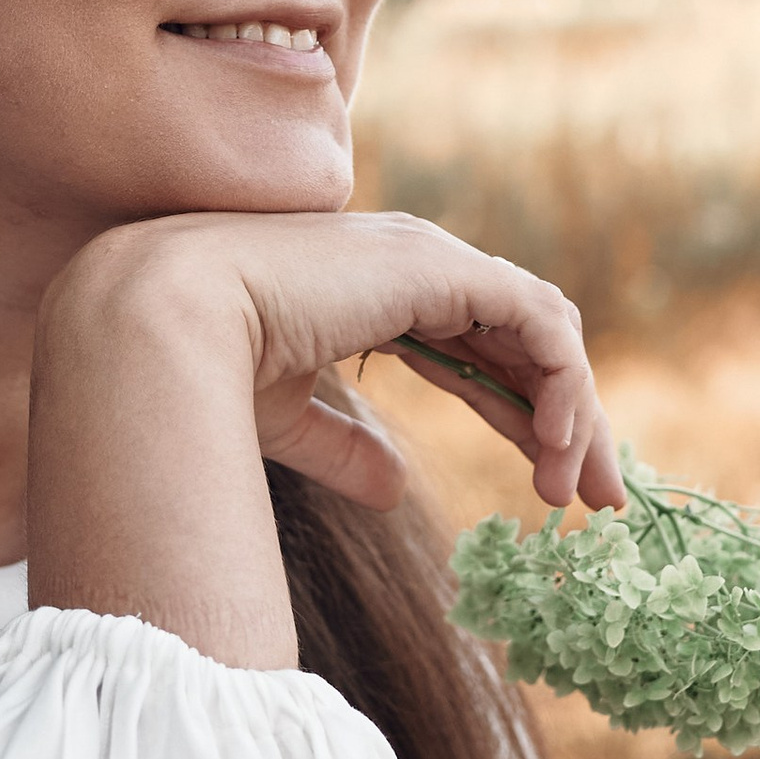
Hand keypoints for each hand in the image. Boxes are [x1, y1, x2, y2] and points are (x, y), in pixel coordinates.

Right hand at [29, 213, 621, 666]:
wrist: (158, 328)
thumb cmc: (200, 374)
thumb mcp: (288, 421)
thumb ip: (344, 446)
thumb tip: (391, 486)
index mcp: (376, 292)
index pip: (481, 350)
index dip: (524, 415)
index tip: (557, 487)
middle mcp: (412, 266)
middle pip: (525, 343)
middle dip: (569, 422)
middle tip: (601, 499)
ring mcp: (429, 259)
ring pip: (544, 332)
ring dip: (573, 415)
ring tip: (575, 494)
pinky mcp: (439, 268)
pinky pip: (537, 322)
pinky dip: (560, 383)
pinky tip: (556, 448)